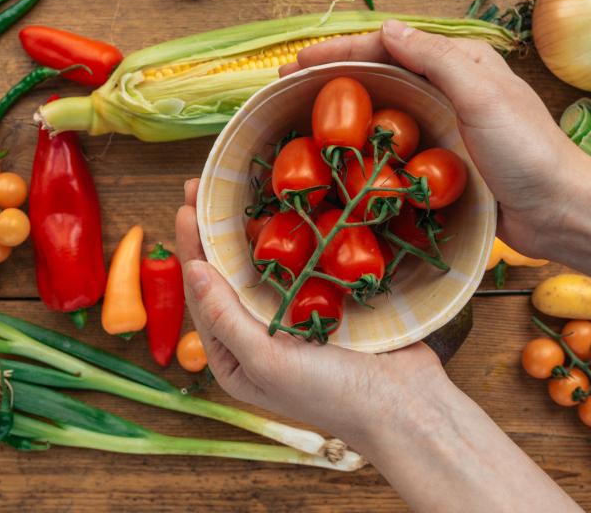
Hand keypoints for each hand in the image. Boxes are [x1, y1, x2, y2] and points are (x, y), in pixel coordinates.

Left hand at [174, 178, 447, 446]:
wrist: (405, 405)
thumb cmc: (330, 393)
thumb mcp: (267, 361)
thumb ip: (226, 317)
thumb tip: (191, 270)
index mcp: (235, 358)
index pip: (204, 295)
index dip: (192, 249)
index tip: (185, 206)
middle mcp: (259, 337)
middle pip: (228, 275)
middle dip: (213, 231)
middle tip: (202, 186)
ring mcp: (294, 317)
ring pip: (264, 266)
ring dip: (250, 229)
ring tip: (235, 190)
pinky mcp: (329, 302)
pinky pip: (303, 264)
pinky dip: (293, 237)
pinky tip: (286, 210)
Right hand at [282, 19, 589, 257]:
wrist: (559, 210)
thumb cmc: (527, 150)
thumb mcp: (481, 93)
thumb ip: (436, 58)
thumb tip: (386, 28)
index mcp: (460, 62)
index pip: (388, 45)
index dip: (339, 50)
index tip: (298, 62)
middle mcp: (450, 89)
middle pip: (379, 73)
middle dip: (332, 77)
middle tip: (287, 89)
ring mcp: (445, 127)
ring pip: (383, 109)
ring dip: (344, 111)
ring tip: (302, 121)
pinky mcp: (442, 162)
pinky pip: (393, 146)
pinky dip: (364, 147)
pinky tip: (339, 159)